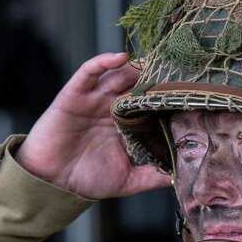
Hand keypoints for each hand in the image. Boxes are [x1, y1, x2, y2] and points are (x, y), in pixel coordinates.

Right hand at [16, 52, 169, 199]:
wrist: (52, 183)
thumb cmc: (86, 180)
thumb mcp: (127, 180)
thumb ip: (152, 176)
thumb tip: (180, 176)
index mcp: (125, 125)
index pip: (149, 104)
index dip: (166, 97)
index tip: (189, 93)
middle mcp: (111, 108)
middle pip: (137, 84)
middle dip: (155, 77)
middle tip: (178, 71)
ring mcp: (94, 99)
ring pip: (117, 74)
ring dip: (135, 67)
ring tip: (155, 62)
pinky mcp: (75, 94)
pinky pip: (89, 72)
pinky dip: (104, 62)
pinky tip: (122, 59)